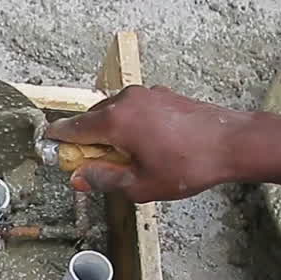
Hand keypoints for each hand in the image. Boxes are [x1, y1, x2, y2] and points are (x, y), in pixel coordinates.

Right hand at [44, 85, 250, 201]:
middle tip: (87, 164)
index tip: (47, 146)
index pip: (73, 129)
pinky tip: (141, 146)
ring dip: (108, 132)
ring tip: (120, 159)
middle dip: (85, 140)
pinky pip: (133, 109)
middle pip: (92, 119)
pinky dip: (127, 125)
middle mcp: (126, 100)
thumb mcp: (140, 185)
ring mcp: (146, 94)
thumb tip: (78, 178)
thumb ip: (103, 179)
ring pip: (113, 112)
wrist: (233, 143)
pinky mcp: (162, 95)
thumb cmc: (188, 166)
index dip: (58, 140)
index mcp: (115, 120)